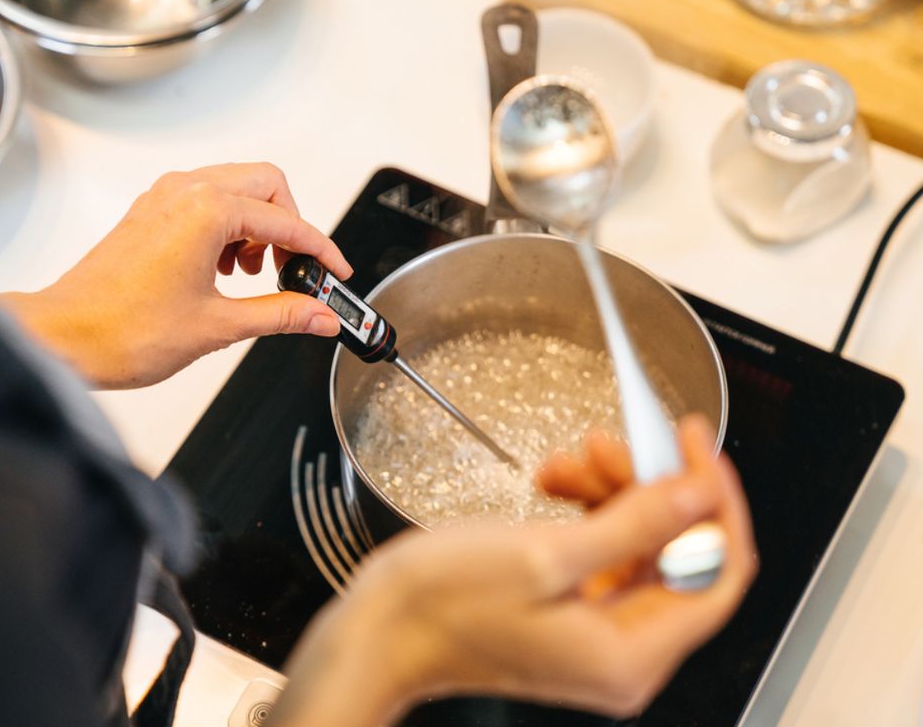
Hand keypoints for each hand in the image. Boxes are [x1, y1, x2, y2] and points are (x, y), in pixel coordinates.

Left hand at [0, 163, 351, 388]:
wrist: (63, 338)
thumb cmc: (122, 331)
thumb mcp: (218, 326)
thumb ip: (279, 314)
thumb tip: (319, 315)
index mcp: (206, 211)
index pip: (287, 221)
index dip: (320, 251)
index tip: (334, 274)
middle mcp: (184, 192)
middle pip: (266, 184)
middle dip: (290, 225)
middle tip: (296, 269)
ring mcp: (163, 198)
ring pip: (235, 187)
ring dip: (257, 224)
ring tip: (255, 274)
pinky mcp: (149, 213)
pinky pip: (204, 200)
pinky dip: (227, 226)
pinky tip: (223, 269)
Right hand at [270, 416, 756, 725]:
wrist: (380, 629)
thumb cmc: (442, 607)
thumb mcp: (546, 555)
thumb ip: (635, 524)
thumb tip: (698, 494)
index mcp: (630, 655)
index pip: (716, 571)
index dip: (713, 500)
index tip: (693, 444)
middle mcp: (622, 652)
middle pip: (677, 553)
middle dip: (649, 488)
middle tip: (616, 441)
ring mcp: (595, 631)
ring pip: (638, 543)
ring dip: (611, 490)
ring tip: (570, 460)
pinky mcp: (568, 610)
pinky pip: (603, 549)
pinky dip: (586, 508)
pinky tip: (557, 482)